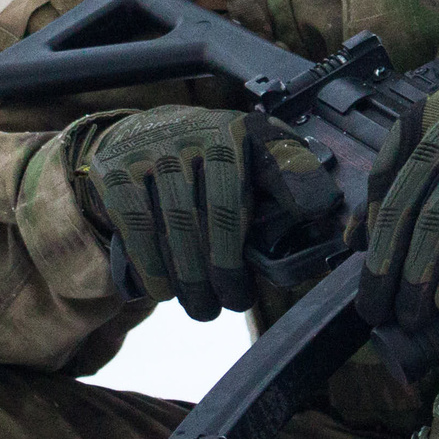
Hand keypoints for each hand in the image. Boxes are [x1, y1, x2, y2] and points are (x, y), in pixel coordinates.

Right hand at [86, 106, 315, 319]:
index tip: (281, 255)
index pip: (260, 173)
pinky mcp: (114, 170)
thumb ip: (288, 176)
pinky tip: (164, 290)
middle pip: (212, 213)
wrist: (139, 137)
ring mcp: (151, 150)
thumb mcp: (253, 156)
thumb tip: (323, 206)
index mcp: (235, 130)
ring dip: (190, 278)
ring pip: (174, 225)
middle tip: (231, 303)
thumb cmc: (210, 160)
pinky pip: (136, 227)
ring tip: (202, 307)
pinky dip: (151, 266)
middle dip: (223, 270)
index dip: (275, 210)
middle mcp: (193, 132)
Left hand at [356, 77, 438, 331]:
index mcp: (435, 114)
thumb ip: (406, 180)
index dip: (372, 230)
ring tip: (412, 315)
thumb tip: (354, 235)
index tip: (367, 272)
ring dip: (421, 276)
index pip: (388, 175)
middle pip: (411, 202)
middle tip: (379, 307)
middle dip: (388, 264)